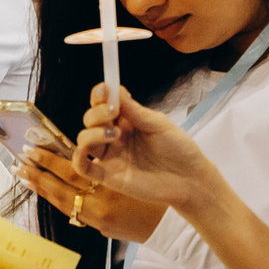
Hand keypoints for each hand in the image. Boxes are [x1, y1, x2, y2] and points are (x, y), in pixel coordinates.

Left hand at [16, 143, 164, 241]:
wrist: (173, 224)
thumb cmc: (161, 193)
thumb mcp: (140, 170)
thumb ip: (115, 160)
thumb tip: (89, 150)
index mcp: (112, 184)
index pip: (74, 169)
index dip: (52, 160)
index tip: (36, 149)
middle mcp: (102, 203)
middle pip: (63, 186)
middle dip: (41, 172)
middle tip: (21, 161)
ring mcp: (99, 218)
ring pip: (64, 201)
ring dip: (43, 187)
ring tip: (25, 175)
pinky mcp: (102, 227)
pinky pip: (73, 212)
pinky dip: (57, 200)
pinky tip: (47, 191)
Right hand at [72, 89, 220, 214]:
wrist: (190, 179)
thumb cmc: (179, 149)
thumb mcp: (159, 125)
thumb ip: (135, 111)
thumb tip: (115, 89)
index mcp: (127, 122)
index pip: (103, 105)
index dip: (100, 96)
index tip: (104, 88)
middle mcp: (115, 137)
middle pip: (91, 120)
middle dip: (97, 113)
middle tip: (113, 111)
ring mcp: (110, 156)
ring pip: (84, 140)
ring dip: (92, 133)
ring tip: (115, 134)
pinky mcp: (108, 176)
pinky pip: (82, 167)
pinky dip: (78, 157)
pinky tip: (86, 150)